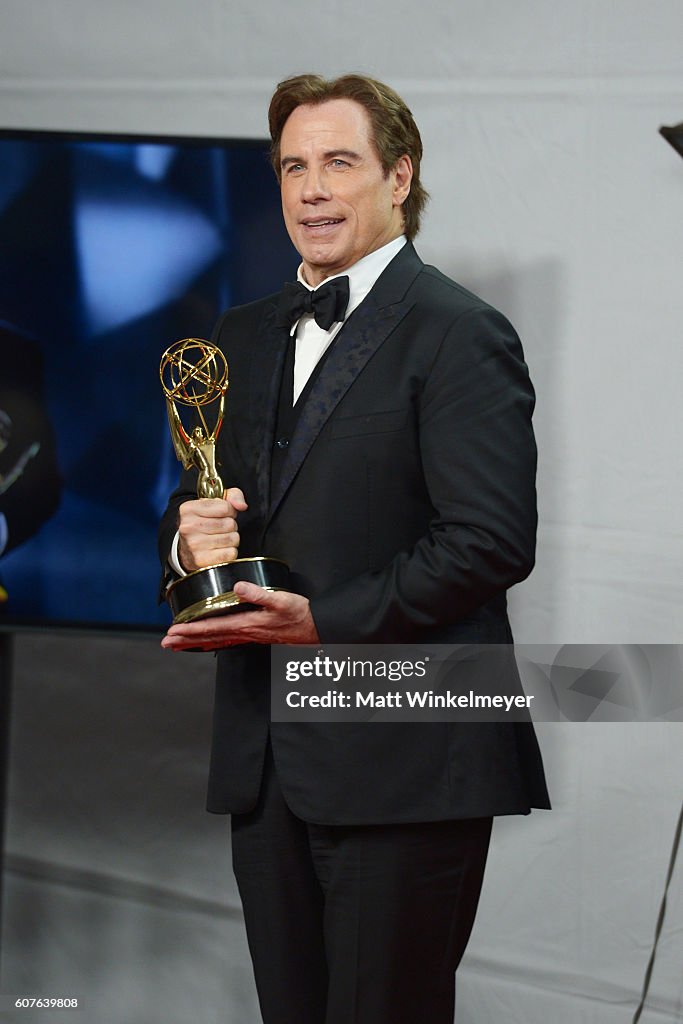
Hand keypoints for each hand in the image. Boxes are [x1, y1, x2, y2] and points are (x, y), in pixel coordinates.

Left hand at [161, 581, 319, 650]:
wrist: (314, 629)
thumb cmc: (298, 614)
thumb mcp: (281, 600)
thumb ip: (259, 594)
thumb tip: (238, 586)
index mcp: (247, 623)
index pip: (212, 627)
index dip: (191, 629)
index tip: (173, 631)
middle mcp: (244, 632)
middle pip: (209, 637)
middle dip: (186, 639)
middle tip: (166, 642)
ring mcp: (248, 636)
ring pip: (215, 641)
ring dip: (195, 643)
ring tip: (177, 645)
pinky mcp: (253, 636)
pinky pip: (226, 641)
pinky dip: (211, 643)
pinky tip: (206, 644)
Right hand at [177, 487, 246, 571]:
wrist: (185, 550)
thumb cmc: (203, 523)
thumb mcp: (214, 503)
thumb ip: (232, 496)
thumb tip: (242, 506)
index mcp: (189, 509)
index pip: (225, 507)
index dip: (230, 511)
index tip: (223, 515)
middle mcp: (189, 526)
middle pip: (230, 523)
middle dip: (230, 526)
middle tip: (221, 528)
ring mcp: (194, 544)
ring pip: (232, 538)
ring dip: (231, 539)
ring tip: (220, 538)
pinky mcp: (201, 560)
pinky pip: (230, 553)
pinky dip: (230, 552)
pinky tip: (220, 549)